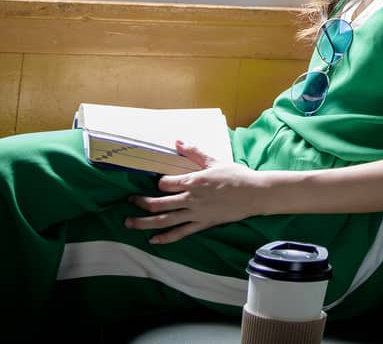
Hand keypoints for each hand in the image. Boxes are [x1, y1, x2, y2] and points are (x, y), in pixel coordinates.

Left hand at [124, 140, 263, 243]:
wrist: (253, 193)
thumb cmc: (235, 175)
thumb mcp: (214, 160)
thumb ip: (194, 152)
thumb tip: (177, 142)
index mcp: (193, 181)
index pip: (166, 183)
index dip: (158, 182)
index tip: (156, 182)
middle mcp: (190, 198)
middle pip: (158, 203)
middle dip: (141, 202)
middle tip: (129, 201)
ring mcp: (195, 213)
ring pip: (165, 220)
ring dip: (145, 222)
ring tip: (129, 223)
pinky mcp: (202, 224)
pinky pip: (180, 233)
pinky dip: (166, 238)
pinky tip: (153, 240)